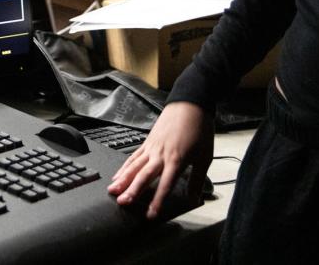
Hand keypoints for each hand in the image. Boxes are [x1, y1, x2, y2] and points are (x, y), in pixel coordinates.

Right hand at [107, 101, 212, 218]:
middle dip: (133, 190)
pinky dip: (124, 166)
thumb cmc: (199, 128)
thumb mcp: (205, 156)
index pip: (165, 184)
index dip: (157, 200)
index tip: (150, 214)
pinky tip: (118, 174)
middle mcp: (161, 154)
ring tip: (112, 190)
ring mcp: (152, 147)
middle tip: (122, 202)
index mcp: (177, 159)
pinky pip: (134, 156)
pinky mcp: (148, 141)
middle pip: (144, 175)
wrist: (190, 104)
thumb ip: (198, 179)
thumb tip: (194, 197)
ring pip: (134, 165)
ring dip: (123, 179)